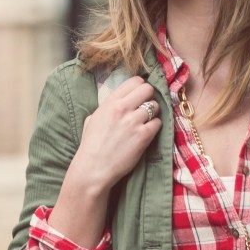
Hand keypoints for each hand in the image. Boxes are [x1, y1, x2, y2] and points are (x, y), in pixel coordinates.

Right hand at [69, 76, 162, 191]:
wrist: (93, 168)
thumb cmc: (91, 146)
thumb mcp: (93, 119)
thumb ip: (107, 108)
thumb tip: (117, 103)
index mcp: (110, 102)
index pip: (134, 81)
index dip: (140, 87)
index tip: (140, 95)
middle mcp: (122, 108)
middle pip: (148, 89)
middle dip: (149, 97)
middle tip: (145, 107)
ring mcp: (133, 122)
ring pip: (155, 106)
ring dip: (153, 113)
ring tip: (145, 122)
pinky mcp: (143, 136)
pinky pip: (158, 123)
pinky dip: (155, 127)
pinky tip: (146, 133)